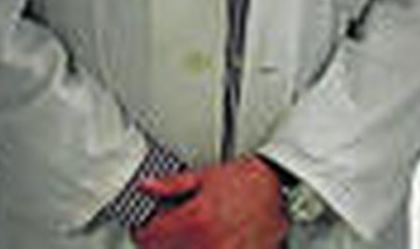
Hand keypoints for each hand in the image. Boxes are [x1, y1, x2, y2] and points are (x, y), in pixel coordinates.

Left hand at [132, 156, 287, 247]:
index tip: (144, 229)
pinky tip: (208, 243)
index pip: (149, 239)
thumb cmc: (244, 182)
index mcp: (194, 220)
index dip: (142, 232)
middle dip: (161, 244)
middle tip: (169, 231)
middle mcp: (207, 244)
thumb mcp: (203, 176)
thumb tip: (145, 186)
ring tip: (192, 236)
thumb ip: (170, 185)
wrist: (277, 190)